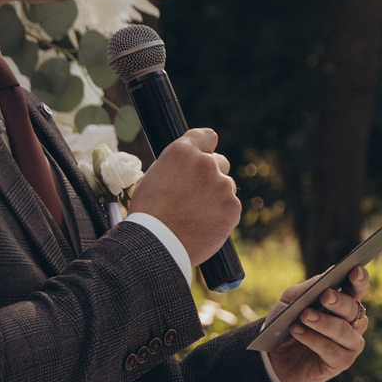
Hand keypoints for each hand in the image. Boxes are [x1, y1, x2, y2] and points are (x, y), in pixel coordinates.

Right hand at [131, 129, 238, 261]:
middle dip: (211, 175)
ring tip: (196, 214)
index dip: (206, 147)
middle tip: (196, 194)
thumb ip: (177, 167)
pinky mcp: (233, 207)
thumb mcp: (154, 178)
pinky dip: (222, 215)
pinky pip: (231, 206)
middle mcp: (206, 163)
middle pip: (219, 161)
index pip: (207, 136)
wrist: (158, 245)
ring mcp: (222, 185)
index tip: (205, 154)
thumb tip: (189, 166)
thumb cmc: (149, 214)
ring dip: (216, 196)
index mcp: (182, 152)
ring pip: (225, 186)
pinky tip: (205, 225)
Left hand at [264, 268, 369, 381]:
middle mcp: (352, 322)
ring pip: (344, 330)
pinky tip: (298, 331)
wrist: (274, 358)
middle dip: (339, 301)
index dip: (360, 280)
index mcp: (343, 302)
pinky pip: (332, 350)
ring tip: (304, 315)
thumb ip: (307, 289)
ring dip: (324, 322)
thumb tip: (328, 275)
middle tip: (324, 295)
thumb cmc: (286, 324)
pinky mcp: (341, 362)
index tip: (354, 270)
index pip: (358, 288)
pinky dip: (314, 339)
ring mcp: (349, 343)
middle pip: (353, 309)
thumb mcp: (290, 302)